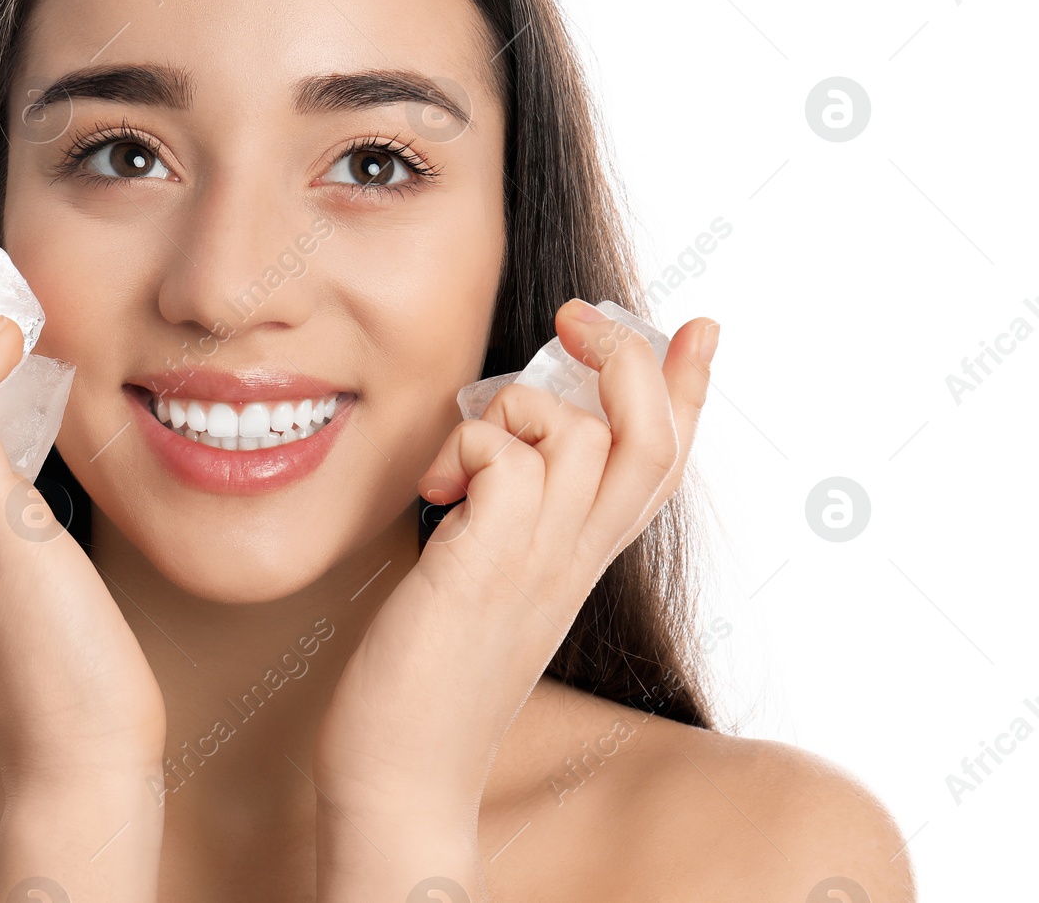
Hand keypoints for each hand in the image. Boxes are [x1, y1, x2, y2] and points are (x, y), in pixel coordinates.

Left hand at [313, 300, 716, 827]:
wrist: (402, 776)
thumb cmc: (427, 678)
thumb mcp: (486, 583)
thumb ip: (508, 521)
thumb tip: (493, 459)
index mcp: (581, 560)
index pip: (664, 464)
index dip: (689, 390)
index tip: (697, 327)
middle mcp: (576, 558)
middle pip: (653, 435)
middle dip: (629, 357)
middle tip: (572, 323)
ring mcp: (540, 562)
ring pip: (581, 432)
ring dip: (513, 410)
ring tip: (458, 464)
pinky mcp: (488, 564)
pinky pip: (508, 458)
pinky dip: (468, 447)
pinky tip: (434, 492)